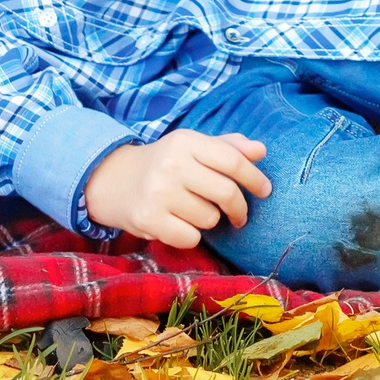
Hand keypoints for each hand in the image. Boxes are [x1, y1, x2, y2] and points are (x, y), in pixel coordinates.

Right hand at [83, 130, 271, 248]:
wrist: (113, 181)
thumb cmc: (164, 164)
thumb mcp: (192, 147)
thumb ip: (227, 147)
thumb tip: (260, 151)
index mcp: (185, 141)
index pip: (233, 161)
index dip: (255, 178)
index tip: (265, 190)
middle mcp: (171, 165)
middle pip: (227, 193)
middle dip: (240, 209)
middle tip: (240, 215)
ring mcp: (158, 193)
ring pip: (210, 218)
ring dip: (209, 220)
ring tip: (193, 211)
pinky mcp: (149, 219)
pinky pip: (191, 238)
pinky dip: (191, 236)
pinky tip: (178, 224)